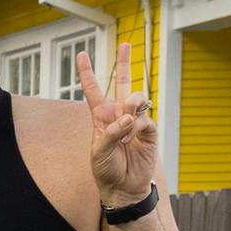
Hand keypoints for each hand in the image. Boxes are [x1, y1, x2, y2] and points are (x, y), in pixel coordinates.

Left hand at [76, 44, 156, 205]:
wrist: (123, 187)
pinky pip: (145, 118)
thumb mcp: (98, 152)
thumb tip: (129, 117)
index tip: (81, 55)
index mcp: (100, 117)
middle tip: (126, 44)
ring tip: (125, 127)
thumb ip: (110, 132)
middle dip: (124, 63)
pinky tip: (132, 138)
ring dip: (130, 108)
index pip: (93, 90)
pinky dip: (137, 126)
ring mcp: (135, 120)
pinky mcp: (149, 129)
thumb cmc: (106, 170)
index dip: (87, 72)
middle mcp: (118, 114)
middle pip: (122, 83)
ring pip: (136, 98)